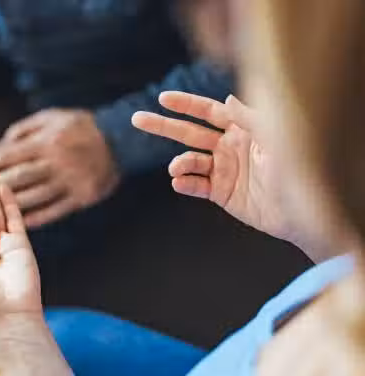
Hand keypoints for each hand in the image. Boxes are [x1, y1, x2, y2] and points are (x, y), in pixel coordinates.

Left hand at [0, 109, 119, 227]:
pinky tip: (21, 223)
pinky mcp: (81, 197)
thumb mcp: (51, 117)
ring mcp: (69, 182)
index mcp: (46, 142)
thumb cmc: (80, 126)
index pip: (10, 156)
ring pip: (34, 197)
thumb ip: (23, 130)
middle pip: (18, 178)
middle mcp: (56, 162)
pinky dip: (37, 218)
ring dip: (10, 206)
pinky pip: (54, 211)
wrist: (120, 139)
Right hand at [132, 92, 292, 241]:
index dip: (186, 104)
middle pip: (189, 133)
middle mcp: (229, 147)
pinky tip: (179, 182)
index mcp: (242, 129)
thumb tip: (227, 98)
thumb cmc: (296, 168)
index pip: (209, 111)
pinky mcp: (222, 193)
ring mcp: (224, 170)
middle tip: (137, 119)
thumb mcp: (274, 135)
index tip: (163, 98)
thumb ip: (249, 117)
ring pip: (190, 161)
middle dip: (163, 126)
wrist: (303, 210)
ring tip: (175, 168)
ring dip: (179, 162)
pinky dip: (184, 183)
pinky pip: (197, 186)